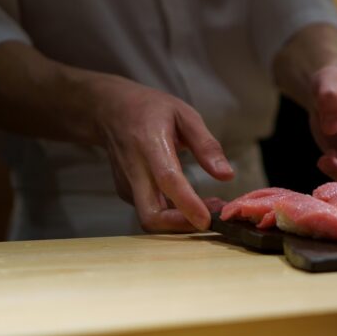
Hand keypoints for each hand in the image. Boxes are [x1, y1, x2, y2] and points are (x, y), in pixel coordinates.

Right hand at [84, 74, 233, 231]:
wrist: (109, 110)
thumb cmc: (150, 109)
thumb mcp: (184, 114)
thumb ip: (206, 145)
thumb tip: (227, 175)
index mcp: (150, 144)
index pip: (167, 180)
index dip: (187, 203)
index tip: (207, 220)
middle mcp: (135, 169)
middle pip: (151, 214)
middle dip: (181, 225)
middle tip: (211, 219)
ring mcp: (127, 184)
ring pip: (150, 218)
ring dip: (180, 222)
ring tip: (208, 208)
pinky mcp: (126, 193)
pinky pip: (150, 211)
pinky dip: (171, 215)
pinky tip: (190, 203)